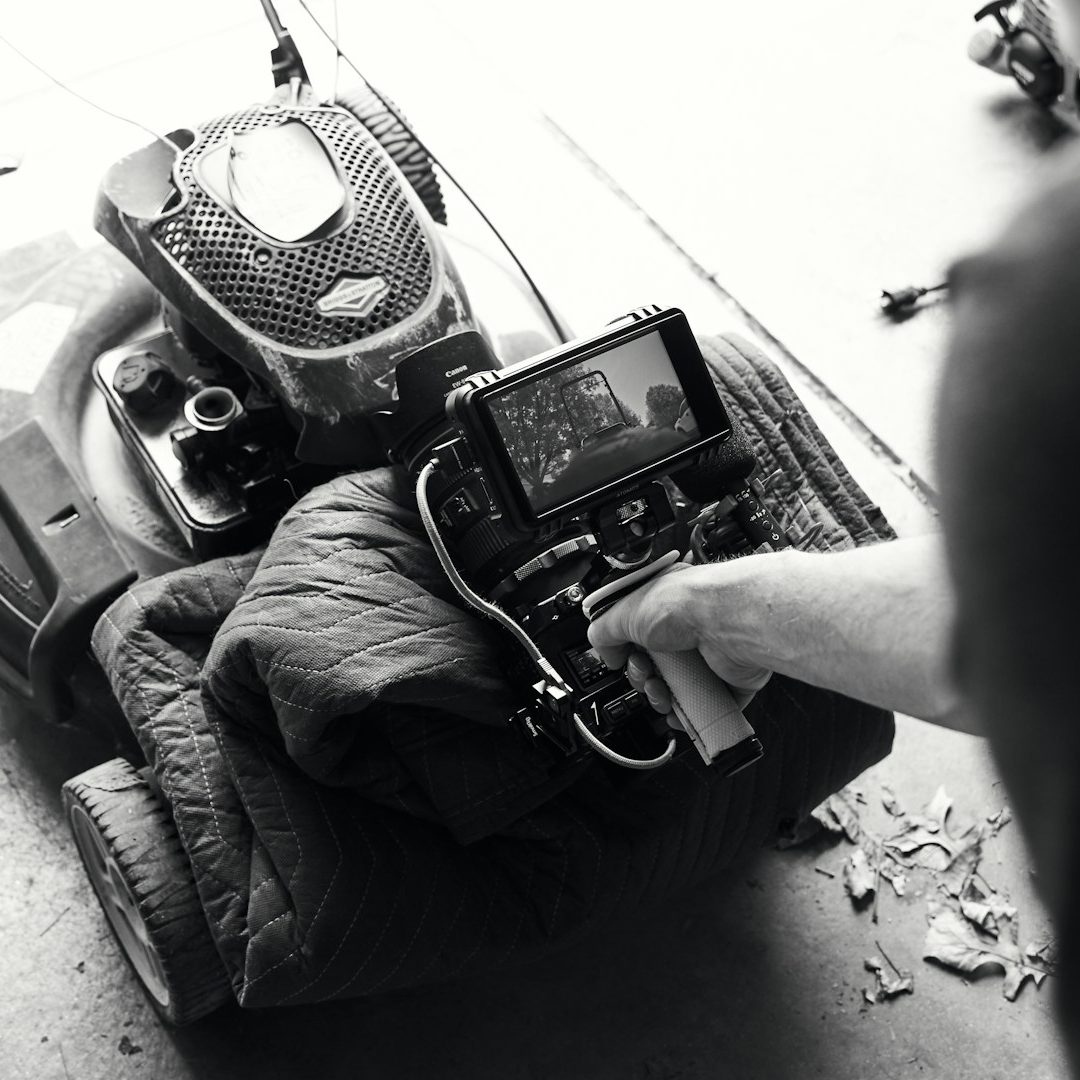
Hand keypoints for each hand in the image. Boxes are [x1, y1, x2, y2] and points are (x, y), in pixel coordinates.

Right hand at [586, 563, 772, 718]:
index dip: (625, 650)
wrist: (725, 622)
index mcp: (663, 604)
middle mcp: (686, 626)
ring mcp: (708, 653)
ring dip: (661, 697)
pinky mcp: (728, 678)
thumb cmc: (684, 604)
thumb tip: (605, 654)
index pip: (636, 632)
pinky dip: (689, 714)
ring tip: (662, 691)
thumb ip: (603, 632)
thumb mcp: (623, 611)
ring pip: (676, 687)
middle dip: (641, 677)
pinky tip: (678, 712)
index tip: (620, 658)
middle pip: (653, 664)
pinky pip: (706, 704)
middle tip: (645, 671)